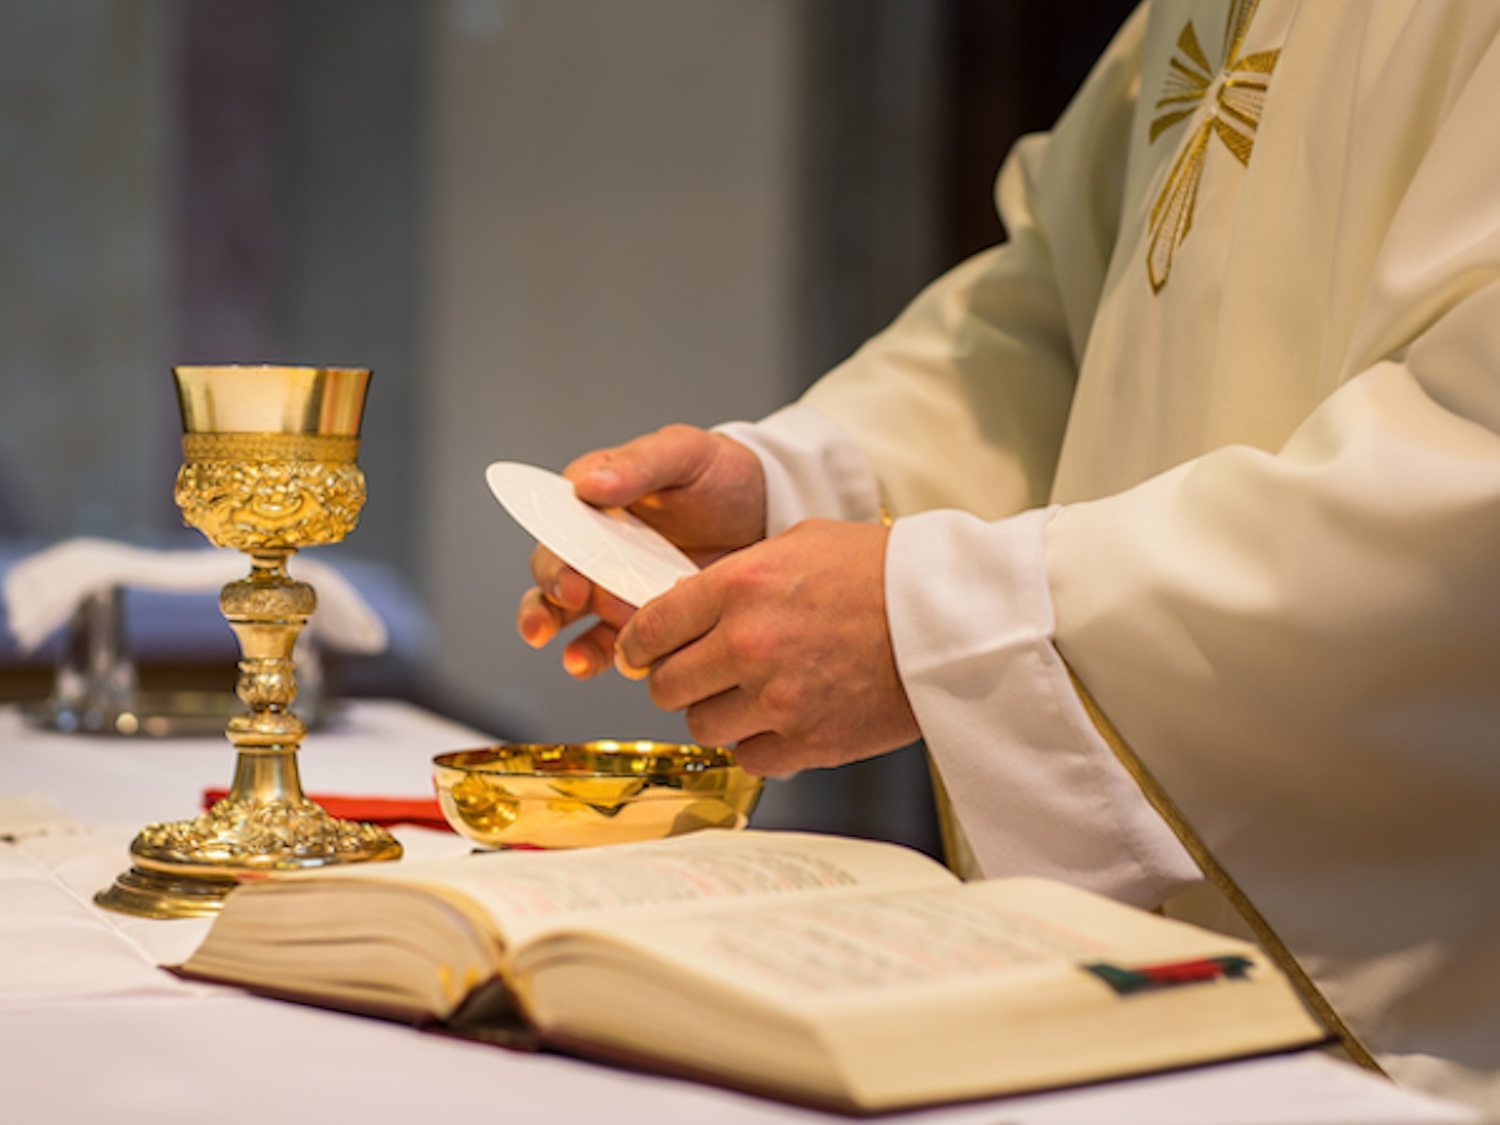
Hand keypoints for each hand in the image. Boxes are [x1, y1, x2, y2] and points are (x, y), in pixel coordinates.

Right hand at [516, 424, 766, 677]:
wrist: (769, 512)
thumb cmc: (722, 473)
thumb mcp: (684, 453)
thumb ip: (639, 465)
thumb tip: (588, 484)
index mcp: (594, 499)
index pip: (556, 527)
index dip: (554, 556)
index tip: (569, 579)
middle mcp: (595, 544)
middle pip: (554, 575)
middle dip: (550, 601)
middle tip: (572, 608)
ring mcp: (615, 583)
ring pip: (570, 616)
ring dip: (565, 639)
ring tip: (578, 659)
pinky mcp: (641, 616)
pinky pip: (608, 642)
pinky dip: (598, 657)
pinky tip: (601, 666)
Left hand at [614, 519, 919, 775]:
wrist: (952, 619)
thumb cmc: (884, 573)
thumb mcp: (800, 542)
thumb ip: (737, 573)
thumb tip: (688, 603)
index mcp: (740, 587)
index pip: (650, 627)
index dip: (638, 643)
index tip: (643, 651)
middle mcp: (749, 644)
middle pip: (665, 684)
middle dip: (675, 679)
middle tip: (697, 673)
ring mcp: (777, 698)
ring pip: (701, 725)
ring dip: (716, 712)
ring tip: (747, 695)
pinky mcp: (808, 741)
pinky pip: (748, 756)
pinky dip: (757, 742)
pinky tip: (780, 718)